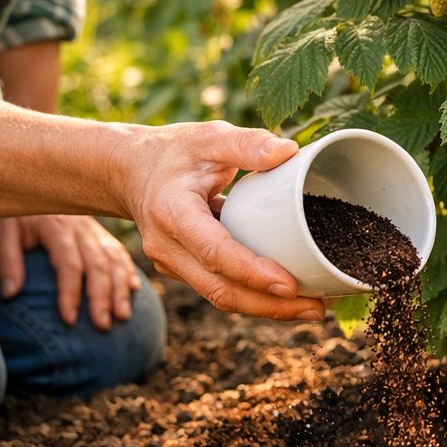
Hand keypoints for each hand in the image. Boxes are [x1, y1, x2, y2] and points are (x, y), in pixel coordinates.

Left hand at [0, 214, 140, 330]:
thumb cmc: (13, 213)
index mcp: (56, 226)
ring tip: (122, 315)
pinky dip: (128, 270)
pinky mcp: (99, 231)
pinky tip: (133, 289)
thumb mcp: (2, 230)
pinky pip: (118, 251)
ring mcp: (93, 229)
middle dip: (102, 297)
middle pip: (98, 265)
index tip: (69, 320)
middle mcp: (81, 227)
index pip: (69, 264)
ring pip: (113, 259)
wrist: (27, 181)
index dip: (70, 293)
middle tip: (103, 325)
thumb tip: (10, 295)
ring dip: (120, 289)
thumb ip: (7, 260)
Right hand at [108, 122, 324, 320]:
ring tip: (312, 309)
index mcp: (172, 212)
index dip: (251, 271)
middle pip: (219, 289)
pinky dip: (253, 297)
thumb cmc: (174, 152)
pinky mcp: (184, 270)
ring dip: (266, 309)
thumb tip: (289, 151)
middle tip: (316, 309)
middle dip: (269, 306)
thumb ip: (247, 143)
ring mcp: (173, 263)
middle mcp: (168, 247)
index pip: (213, 251)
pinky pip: (219, 289)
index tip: (289, 286)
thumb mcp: (208, 137)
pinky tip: (288, 298)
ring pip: (220, 296)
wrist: (130, 171)